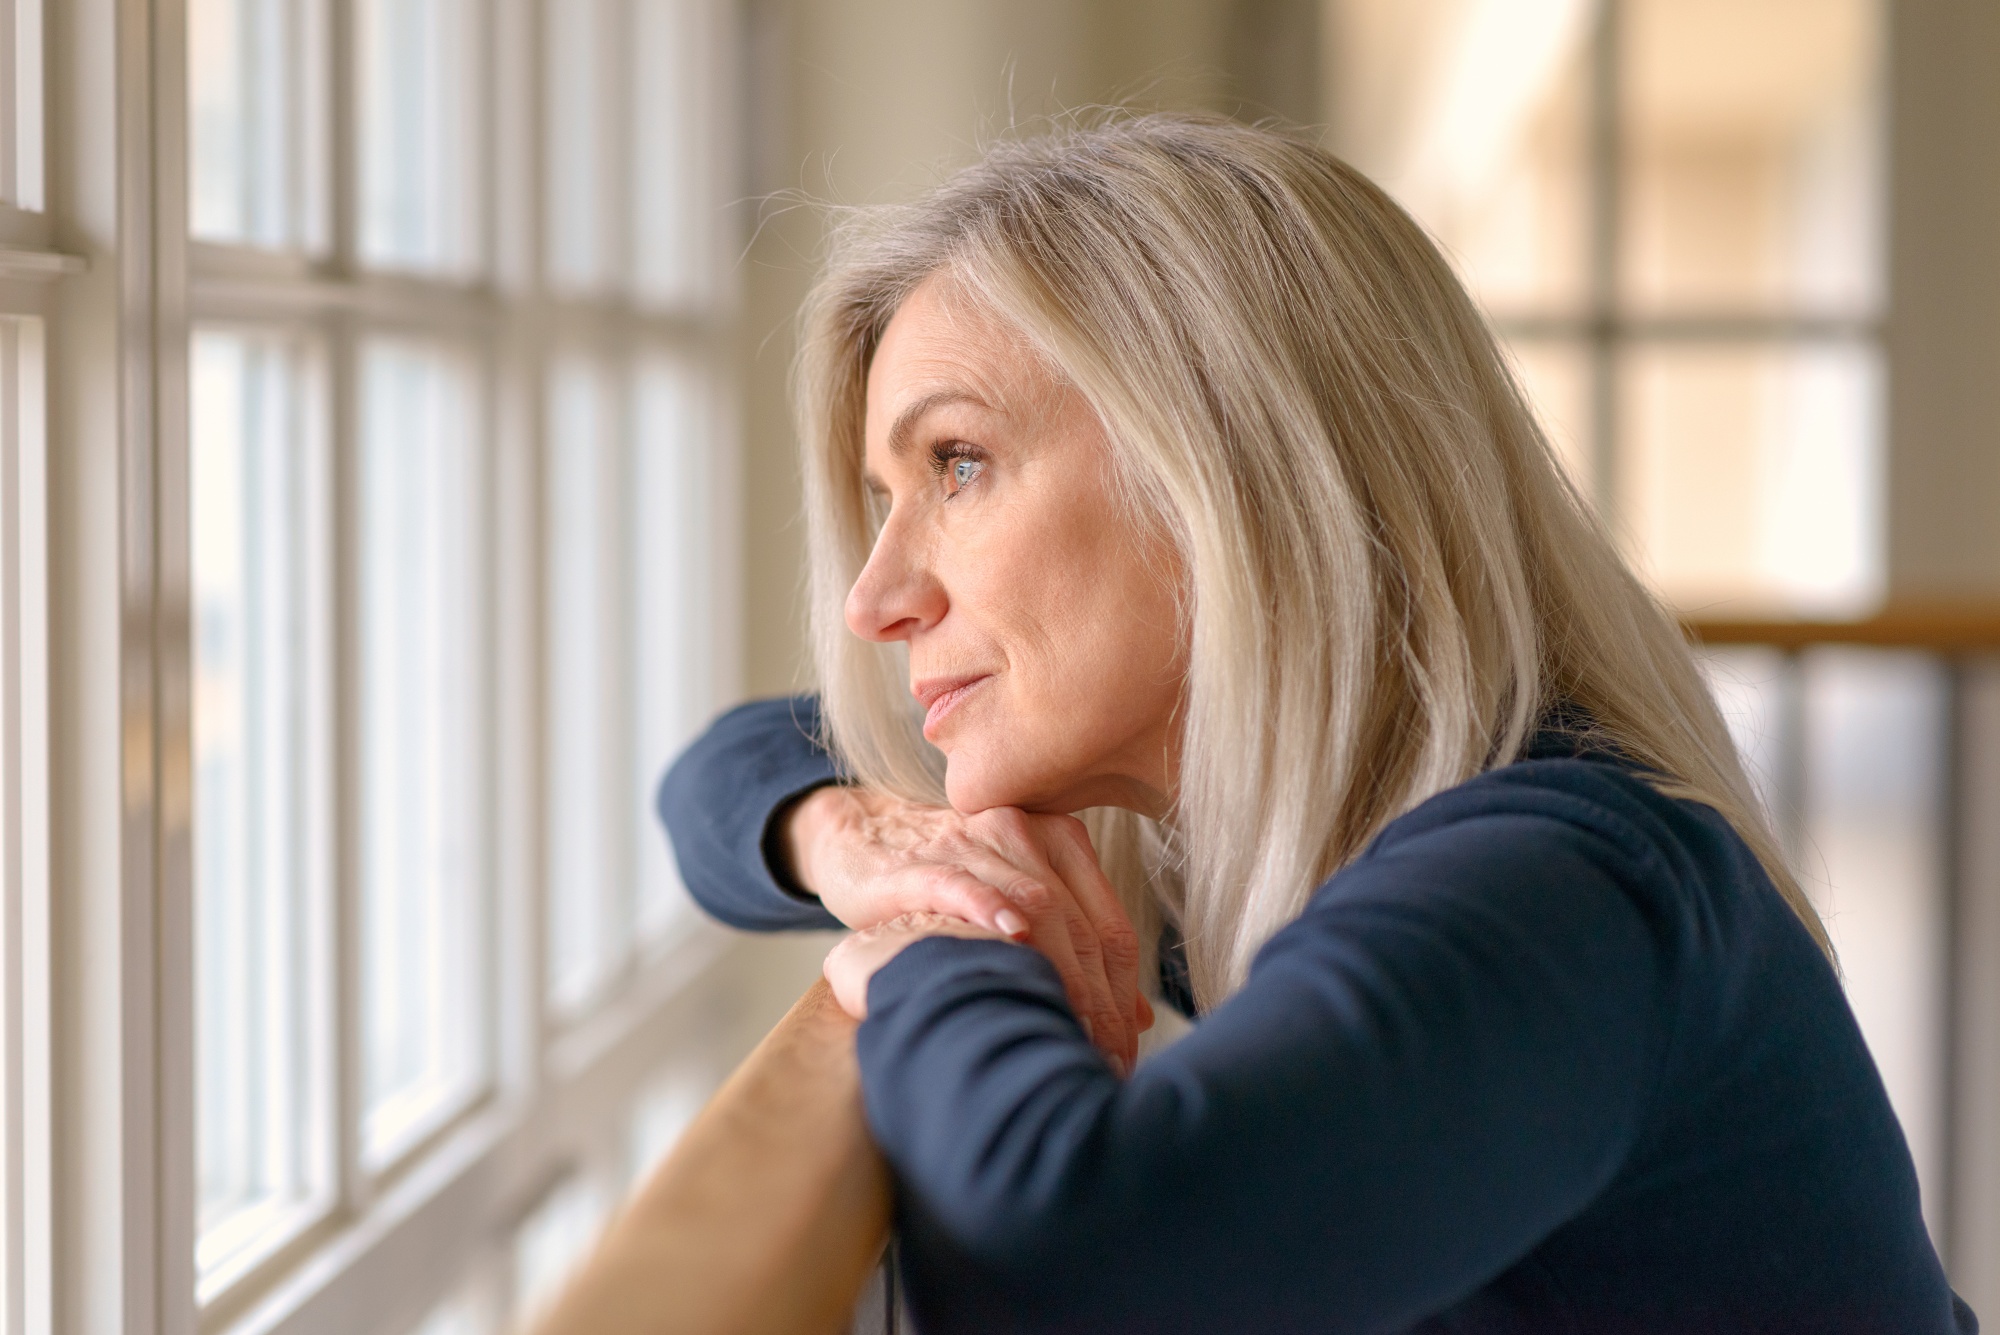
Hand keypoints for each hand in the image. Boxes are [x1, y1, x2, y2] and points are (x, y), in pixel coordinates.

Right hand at [783, 787, 1152, 1067]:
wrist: (865, 841)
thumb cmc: (950, 884)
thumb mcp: (1020, 907)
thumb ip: (1079, 949)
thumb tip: (1138, 1018)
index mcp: (1061, 843)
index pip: (1110, 929)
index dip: (1125, 997)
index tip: (1127, 1052)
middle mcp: (1026, 836)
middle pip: (1080, 928)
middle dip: (1099, 1003)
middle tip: (1102, 1060)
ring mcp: (973, 844)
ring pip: (1036, 907)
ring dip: (1059, 977)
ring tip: (1070, 1032)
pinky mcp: (921, 862)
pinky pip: (962, 885)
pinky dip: (991, 910)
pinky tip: (1012, 938)